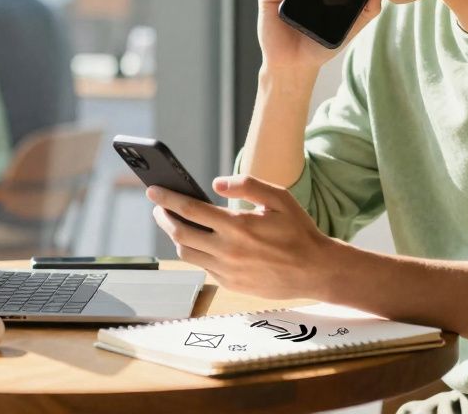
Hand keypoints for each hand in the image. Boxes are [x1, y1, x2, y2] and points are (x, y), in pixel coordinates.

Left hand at [147, 174, 338, 298]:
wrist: (315, 270)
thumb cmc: (298, 231)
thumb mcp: (279, 198)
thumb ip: (247, 184)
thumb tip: (216, 183)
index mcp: (237, 225)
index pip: (189, 209)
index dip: (167, 199)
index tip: (152, 190)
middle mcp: (228, 250)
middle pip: (180, 233)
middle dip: (164, 218)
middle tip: (159, 207)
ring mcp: (227, 270)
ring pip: (186, 253)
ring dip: (176, 237)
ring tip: (177, 224)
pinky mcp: (230, 284)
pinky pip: (203, 266)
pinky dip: (196, 252)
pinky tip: (200, 242)